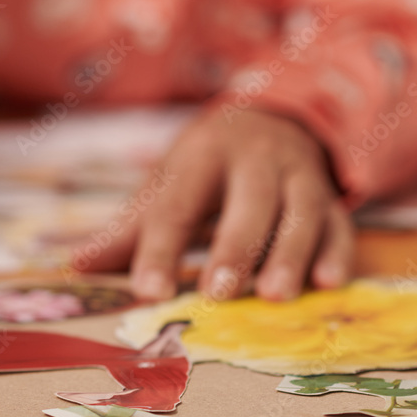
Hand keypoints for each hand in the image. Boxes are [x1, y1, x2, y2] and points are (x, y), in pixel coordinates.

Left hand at [78, 109, 353, 300]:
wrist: (272, 119)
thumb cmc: (204, 168)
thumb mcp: (165, 185)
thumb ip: (128, 230)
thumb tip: (77, 265)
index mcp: (202, 155)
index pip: (178, 205)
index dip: (161, 248)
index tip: (148, 290)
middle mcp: (255, 160)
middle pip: (247, 203)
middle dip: (233, 248)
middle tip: (217, 293)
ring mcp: (299, 176)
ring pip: (300, 212)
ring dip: (289, 254)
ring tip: (274, 297)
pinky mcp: (331, 197)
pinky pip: (340, 223)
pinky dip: (337, 252)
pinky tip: (329, 284)